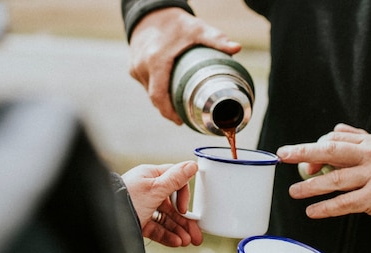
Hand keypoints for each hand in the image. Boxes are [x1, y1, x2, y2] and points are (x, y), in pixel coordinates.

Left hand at [121, 161, 202, 246]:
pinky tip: (176, 242)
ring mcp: (143, 207)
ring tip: (187, 242)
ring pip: (165, 218)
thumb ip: (176, 179)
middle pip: (172, 205)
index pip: (175, 181)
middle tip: (196, 234)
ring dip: (178, 230)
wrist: (105, 222)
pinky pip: (156, 228)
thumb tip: (192, 165)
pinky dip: (167, 235)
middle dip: (185, 221)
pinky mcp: (138, 221)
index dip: (183, 195)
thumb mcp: (156, 189)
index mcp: (150, 176)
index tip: (184, 209)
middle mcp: (147, 190)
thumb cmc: (127, 199)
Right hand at [128, 7, 241, 123]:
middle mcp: (141, 67)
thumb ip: (216, 39)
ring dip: (163, 101)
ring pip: (150, 92)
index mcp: (156, 61)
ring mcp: (135, 68)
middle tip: (184, 118)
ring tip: (179, 108)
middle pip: (155, 98)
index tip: (180, 121)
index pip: (158, 96)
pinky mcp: (133, 67)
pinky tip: (170, 94)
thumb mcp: (196, 29)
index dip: (168, 112)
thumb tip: (237, 48)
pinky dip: (157, 90)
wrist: (150, 12)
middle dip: (168, 110)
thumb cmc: (174, 22)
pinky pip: (146, 85)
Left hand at [276, 123, 370, 229]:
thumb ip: (358, 139)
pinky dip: (326, 208)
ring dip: (311, 186)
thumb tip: (334, 130)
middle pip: (331, 151)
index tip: (299, 158)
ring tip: (294, 192)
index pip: (336, 139)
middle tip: (284, 156)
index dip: (314, 147)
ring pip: (335, 179)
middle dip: (304, 153)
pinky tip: (312, 211)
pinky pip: (345, 203)